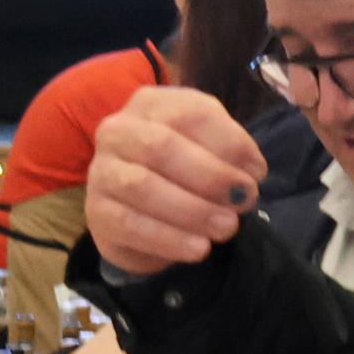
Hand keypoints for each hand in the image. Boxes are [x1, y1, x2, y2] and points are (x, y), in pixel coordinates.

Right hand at [85, 87, 270, 275]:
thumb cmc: (181, 171)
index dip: (229, 143)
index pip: (190, 114)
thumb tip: (251, 172)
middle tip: (244, 201)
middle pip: (161, 147)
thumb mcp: (207, 148)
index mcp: (150, 105)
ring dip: (191, 210)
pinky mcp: (96, 211)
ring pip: (142, 187)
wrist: (139, 211)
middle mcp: (118, 130)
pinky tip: (199, 248)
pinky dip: (169, 238)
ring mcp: (101, 171)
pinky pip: (130, 224)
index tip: (257, 172)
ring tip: (227, 228)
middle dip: (210, 176)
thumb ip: (229, 152)